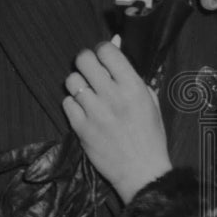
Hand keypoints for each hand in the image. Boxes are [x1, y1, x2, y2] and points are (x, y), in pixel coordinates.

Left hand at [63, 42, 171, 203]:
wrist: (142, 171)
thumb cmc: (149, 135)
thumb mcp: (149, 100)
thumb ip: (132, 74)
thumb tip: (114, 45)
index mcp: (133, 87)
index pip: (106, 50)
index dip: (102, 50)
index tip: (104, 57)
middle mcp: (112, 96)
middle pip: (84, 60)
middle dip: (86, 61)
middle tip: (91, 71)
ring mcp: (95, 112)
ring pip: (72, 80)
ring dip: (78, 83)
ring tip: (87, 93)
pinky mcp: (81, 128)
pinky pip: (66, 103)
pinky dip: (73, 104)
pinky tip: (84, 110)